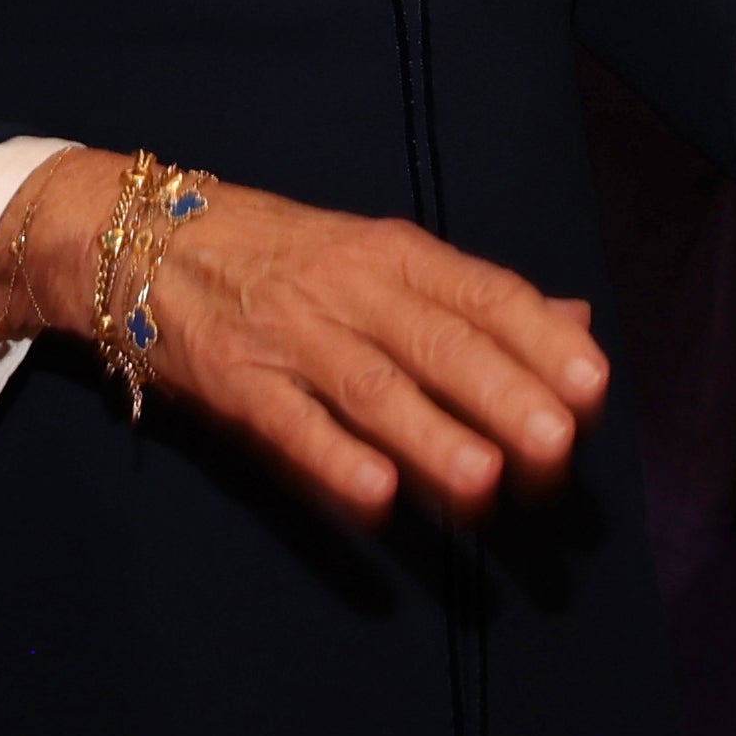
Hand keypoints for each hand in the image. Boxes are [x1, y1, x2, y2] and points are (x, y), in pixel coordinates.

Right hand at [0, 147, 610, 532]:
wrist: (140, 238)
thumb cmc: (285, 256)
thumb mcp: (382, 256)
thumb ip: (477, 297)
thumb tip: (579, 325)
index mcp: (398, 253)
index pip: (486, 292)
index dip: (540, 340)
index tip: (595, 387)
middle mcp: (352, 287)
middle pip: (439, 342)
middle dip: (502, 396)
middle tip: (558, 449)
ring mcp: (290, 334)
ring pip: (372, 387)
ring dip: (431, 436)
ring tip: (486, 483)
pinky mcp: (233, 379)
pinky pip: (290, 423)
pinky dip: (333, 459)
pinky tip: (376, 497)